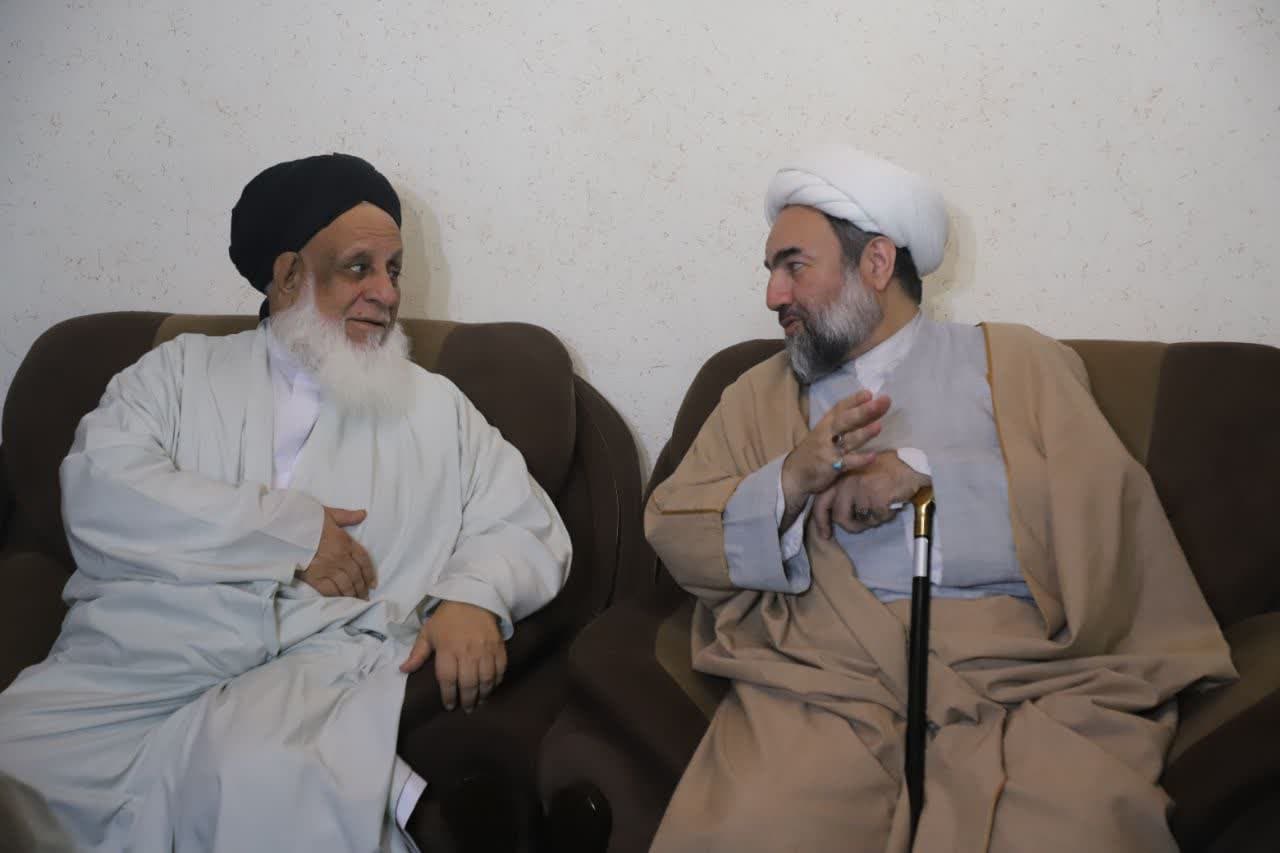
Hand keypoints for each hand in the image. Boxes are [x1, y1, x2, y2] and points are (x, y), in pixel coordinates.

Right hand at [297, 507, 376, 598]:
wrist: (284, 529)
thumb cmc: (305, 519)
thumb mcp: (328, 513)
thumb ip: (347, 516)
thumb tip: (363, 514)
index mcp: (345, 541)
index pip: (363, 560)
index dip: (370, 573)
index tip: (372, 583)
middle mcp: (339, 557)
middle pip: (356, 575)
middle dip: (362, 588)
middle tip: (365, 596)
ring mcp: (327, 568)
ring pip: (345, 585)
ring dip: (352, 595)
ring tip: (356, 601)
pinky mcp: (313, 577)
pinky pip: (329, 590)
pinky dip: (336, 597)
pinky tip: (340, 601)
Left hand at [400, 600, 506, 712]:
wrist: (473, 597)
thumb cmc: (447, 617)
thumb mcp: (428, 632)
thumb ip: (417, 653)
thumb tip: (403, 670)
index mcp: (447, 649)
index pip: (447, 679)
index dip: (448, 696)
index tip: (449, 706)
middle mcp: (467, 651)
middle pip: (468, 683)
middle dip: (467, 700)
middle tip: (466, 709)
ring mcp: (485, 649)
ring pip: (486, 679)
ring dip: (483, 694)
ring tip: (480, 702)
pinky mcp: (498, 646)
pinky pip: (500, 669)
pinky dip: (496, 681)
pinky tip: (492, 687)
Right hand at [780, 391, 891, 523]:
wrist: (794, 474)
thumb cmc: (815, 450)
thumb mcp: (824, 433)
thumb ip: (843, 423)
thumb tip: (870, 409)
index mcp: (827, 423)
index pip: (841, 407)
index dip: (855, 399)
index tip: (870, 392)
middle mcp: (827, 433)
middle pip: (846, 420)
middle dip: (864, 411)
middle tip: (883, 402)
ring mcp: (829, 450)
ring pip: (848, 440)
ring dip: (864, 433)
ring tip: (879, 426)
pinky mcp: (830, 466)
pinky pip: (847, 462)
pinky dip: (860, 460)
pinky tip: (872, 456)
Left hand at [812, 451, 930, 537]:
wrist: (909, 465)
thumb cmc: (884, 471)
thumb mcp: (857, 475)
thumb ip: (843, 492)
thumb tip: (836, 516)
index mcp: (840, 477)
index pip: (821, 503)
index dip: (821, 521)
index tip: (825, 534)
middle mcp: (847, 483)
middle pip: (839, 517)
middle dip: (850, 526)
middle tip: (861, 528)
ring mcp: (861, 492)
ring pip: (860, 521)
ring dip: (871, 521)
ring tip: (882, 508)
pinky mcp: (876, 500)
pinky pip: (877, 519)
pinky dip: (885, 516)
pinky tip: (891, 505)